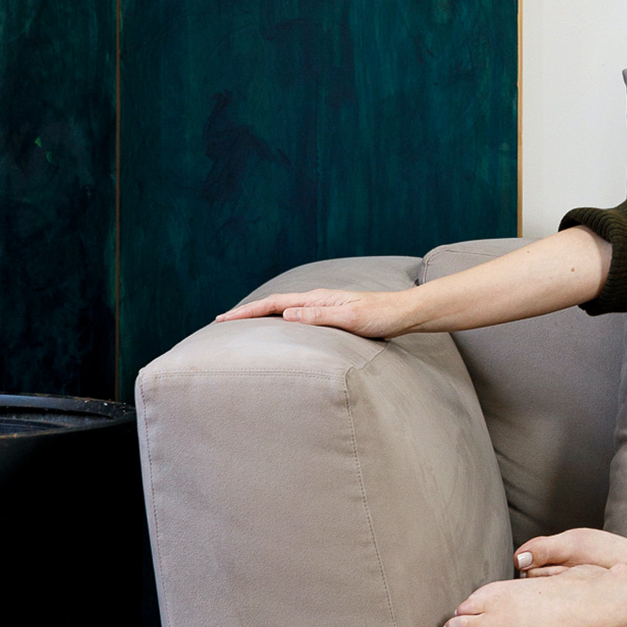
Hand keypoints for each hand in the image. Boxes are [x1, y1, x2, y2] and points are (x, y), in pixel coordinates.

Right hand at [214, 288, 411, 336]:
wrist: (404, 313)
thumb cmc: (381, 317)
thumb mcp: (350, 319)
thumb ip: (319, 316)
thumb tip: (286, 314)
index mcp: (318, 299)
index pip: (274, 303)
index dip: (247, 312)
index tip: (223, 319)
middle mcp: (318, 299)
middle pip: (274, 303)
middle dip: (247, 312)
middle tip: (221, 322)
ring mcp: (324, 306)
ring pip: (284, 308)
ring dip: (261, 315)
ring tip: (242, 324)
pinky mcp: (332, 314)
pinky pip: (297, 315)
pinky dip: (279, 319)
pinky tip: (279, 327)